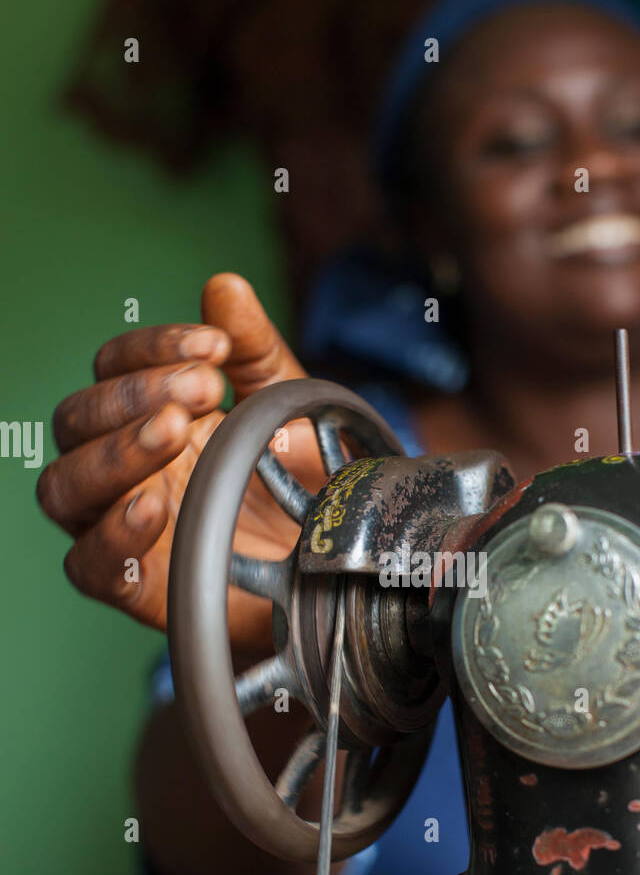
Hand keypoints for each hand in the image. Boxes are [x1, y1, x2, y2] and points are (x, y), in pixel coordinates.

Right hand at [37, 274, 326, 651]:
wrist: (339, 562)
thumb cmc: (305, 482)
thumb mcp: (290, 406)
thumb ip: (255, 348)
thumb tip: (224, 287)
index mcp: (150, 413)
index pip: (112, 366)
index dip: (152, 349)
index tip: (215, 349)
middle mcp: (125, 466)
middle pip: (74, 420)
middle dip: (132, 396)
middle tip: (205, 390)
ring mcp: (123, 526)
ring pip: (65, 486)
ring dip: (115, 452)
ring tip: (176, 432)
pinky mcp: (137, 587)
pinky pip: (88, 565)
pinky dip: (112, 535)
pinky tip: (154, 506)